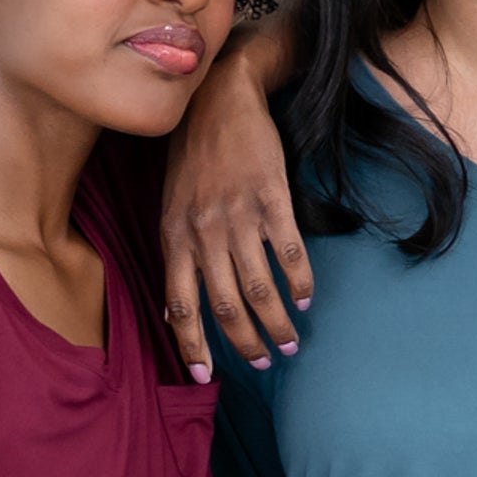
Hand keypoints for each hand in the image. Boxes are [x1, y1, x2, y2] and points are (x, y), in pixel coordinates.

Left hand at [160, 45, 309, 377]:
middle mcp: (203, 231)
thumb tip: (177, 309)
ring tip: (289, 342)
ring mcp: (238, 215)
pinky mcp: (270, 197)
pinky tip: (305, 298)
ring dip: (277, 322)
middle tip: (263, 361)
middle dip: (245, 342)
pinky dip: (299, 281)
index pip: (180, 304)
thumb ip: (177, 255)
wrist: (219, 98)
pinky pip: (288, 252)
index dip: (192, 346)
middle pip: (225, 305)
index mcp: (174, 236)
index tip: (206, 378)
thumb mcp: (170, 207)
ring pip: (259, 286)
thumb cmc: (193, 157)